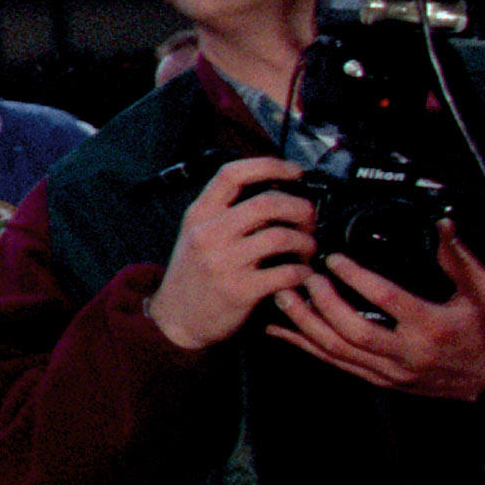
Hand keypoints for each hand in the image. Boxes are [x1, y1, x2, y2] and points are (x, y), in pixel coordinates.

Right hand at [144, 158, 313, 351]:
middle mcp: (209, 234)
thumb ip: (226, 212)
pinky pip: (287, 272)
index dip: (270, 166)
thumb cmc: (193, 275)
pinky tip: (302, 274)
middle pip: (267, 203)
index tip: (294, 172)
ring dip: (306, 241)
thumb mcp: (196, 234)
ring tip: (307, 249)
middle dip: (300, 208)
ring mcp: (224, 262)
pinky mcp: (240, 290)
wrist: (174, 319)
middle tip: (309, 218)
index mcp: (199, 214)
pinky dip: (304, 272)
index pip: (233, 174)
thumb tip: (275, 193)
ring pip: (282, 236)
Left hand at [266, 221, 484, 400]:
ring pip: (338, 351)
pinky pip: (338, 364)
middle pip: (352, 331)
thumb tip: (441, 224)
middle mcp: (409, 353)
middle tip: (304, 276)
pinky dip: (308, 347)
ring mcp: (392, 371)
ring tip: (284, 297)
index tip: (335, 258)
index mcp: (432, 326)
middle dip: (322, 304)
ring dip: (306, 325)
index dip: (356, 277)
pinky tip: (285, 332)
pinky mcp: (382, 380)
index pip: (386, 300)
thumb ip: (458, 259)